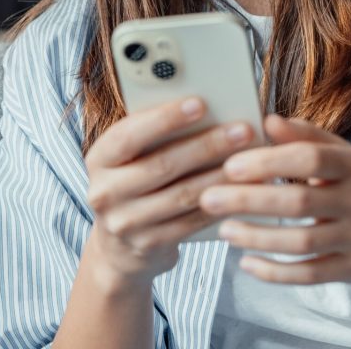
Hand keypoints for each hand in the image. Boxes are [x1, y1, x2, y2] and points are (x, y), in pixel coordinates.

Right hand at [85, 97, 255, 287]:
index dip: (165, 118)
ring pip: (182, 195)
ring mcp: (125, 223)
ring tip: (251, 159)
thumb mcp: (129, 156)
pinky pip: (191, 222)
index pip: (129, 134)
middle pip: (162, 165)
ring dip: (220, 176)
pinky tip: (241, 190)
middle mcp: (105, 192)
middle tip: (242, 130)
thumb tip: (202, 106)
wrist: (118, 246)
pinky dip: (219, 203)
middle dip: (207, 145)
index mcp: (99, 158)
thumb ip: (152, 134)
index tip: (200, 103)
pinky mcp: (149, 245)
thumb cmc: (132, 181)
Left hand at [198, 115, 350, 284]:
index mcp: (350, 165)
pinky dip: (277, 272)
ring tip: (224, 230)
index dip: (268, 162)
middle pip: (300, 202)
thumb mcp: (338, 153)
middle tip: (209, 199)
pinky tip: (247, 264)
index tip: (230, 165)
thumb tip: (267, 119)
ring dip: (258, 238)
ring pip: (303, 243)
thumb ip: (303, 136)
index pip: (308, 159)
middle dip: (251, 201)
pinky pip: (311, 275)